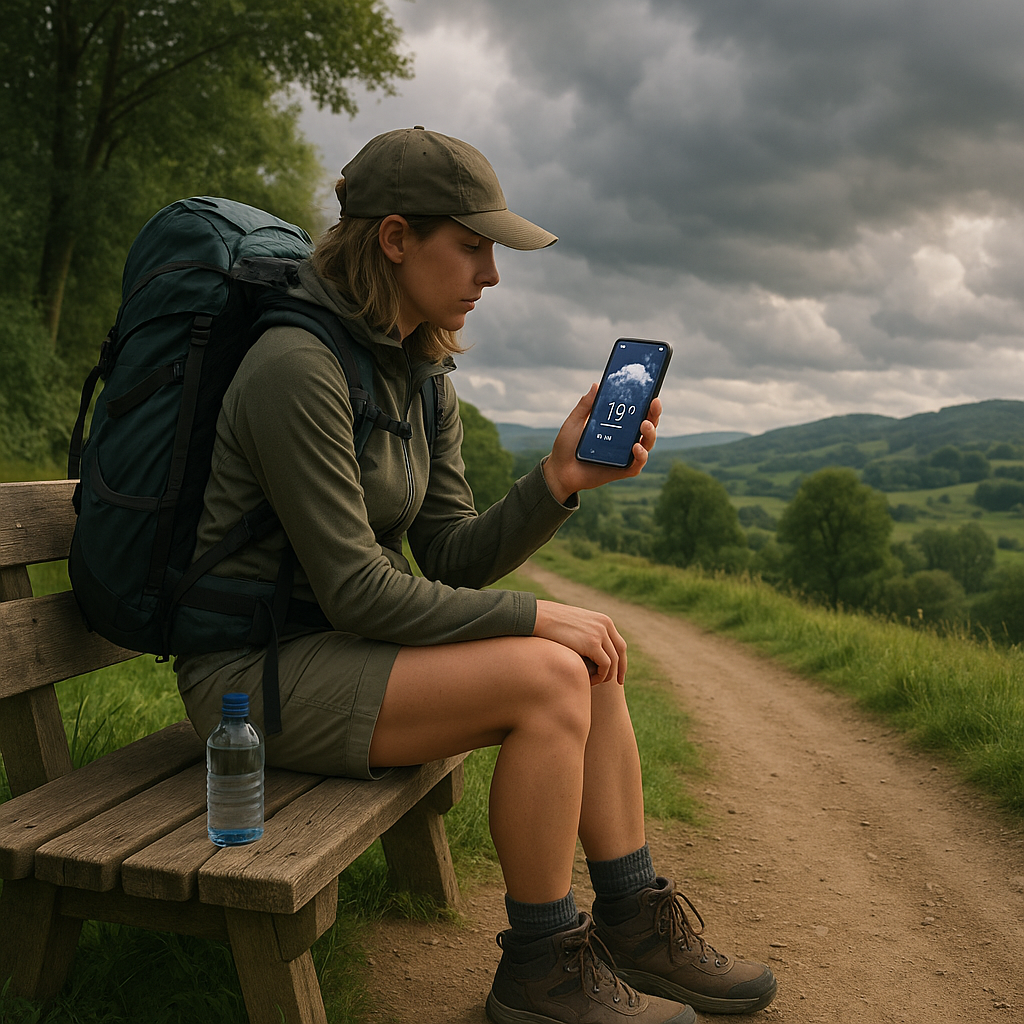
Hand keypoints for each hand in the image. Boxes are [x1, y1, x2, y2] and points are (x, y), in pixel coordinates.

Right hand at [533, 599, 626, 684]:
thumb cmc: (552, 624)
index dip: (621, 660)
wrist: (540, 617)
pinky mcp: (592, 643)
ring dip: (606, 675)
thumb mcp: (575, 626)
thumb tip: (590, 651)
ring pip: (613, 661)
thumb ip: (586, 635)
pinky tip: (590, 680)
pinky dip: (600, 676)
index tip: (618, 673)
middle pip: (620, 652)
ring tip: (595, 681)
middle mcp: (604, 625)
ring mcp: (599, 633)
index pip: (619, 644)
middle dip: (620, 669)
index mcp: (603, 620)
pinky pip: (605, 665)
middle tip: (618, 683)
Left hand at [542, 385, 661, 503]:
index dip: (648, 404)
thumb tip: (596, 385)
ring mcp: (625, 455)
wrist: (559, 470)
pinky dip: (641, 456)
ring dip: (650, 433)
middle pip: (647, 426)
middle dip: (654, 414)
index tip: (652, 392)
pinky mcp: (622, 470)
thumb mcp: (574, 422)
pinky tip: (636, 447)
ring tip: (644, 425)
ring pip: (647, 444)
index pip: (638, 413)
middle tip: (654, 404)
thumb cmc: (567, 446)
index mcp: (617, 426)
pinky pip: (638, 464)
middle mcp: (624, 439)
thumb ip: (585, 405)